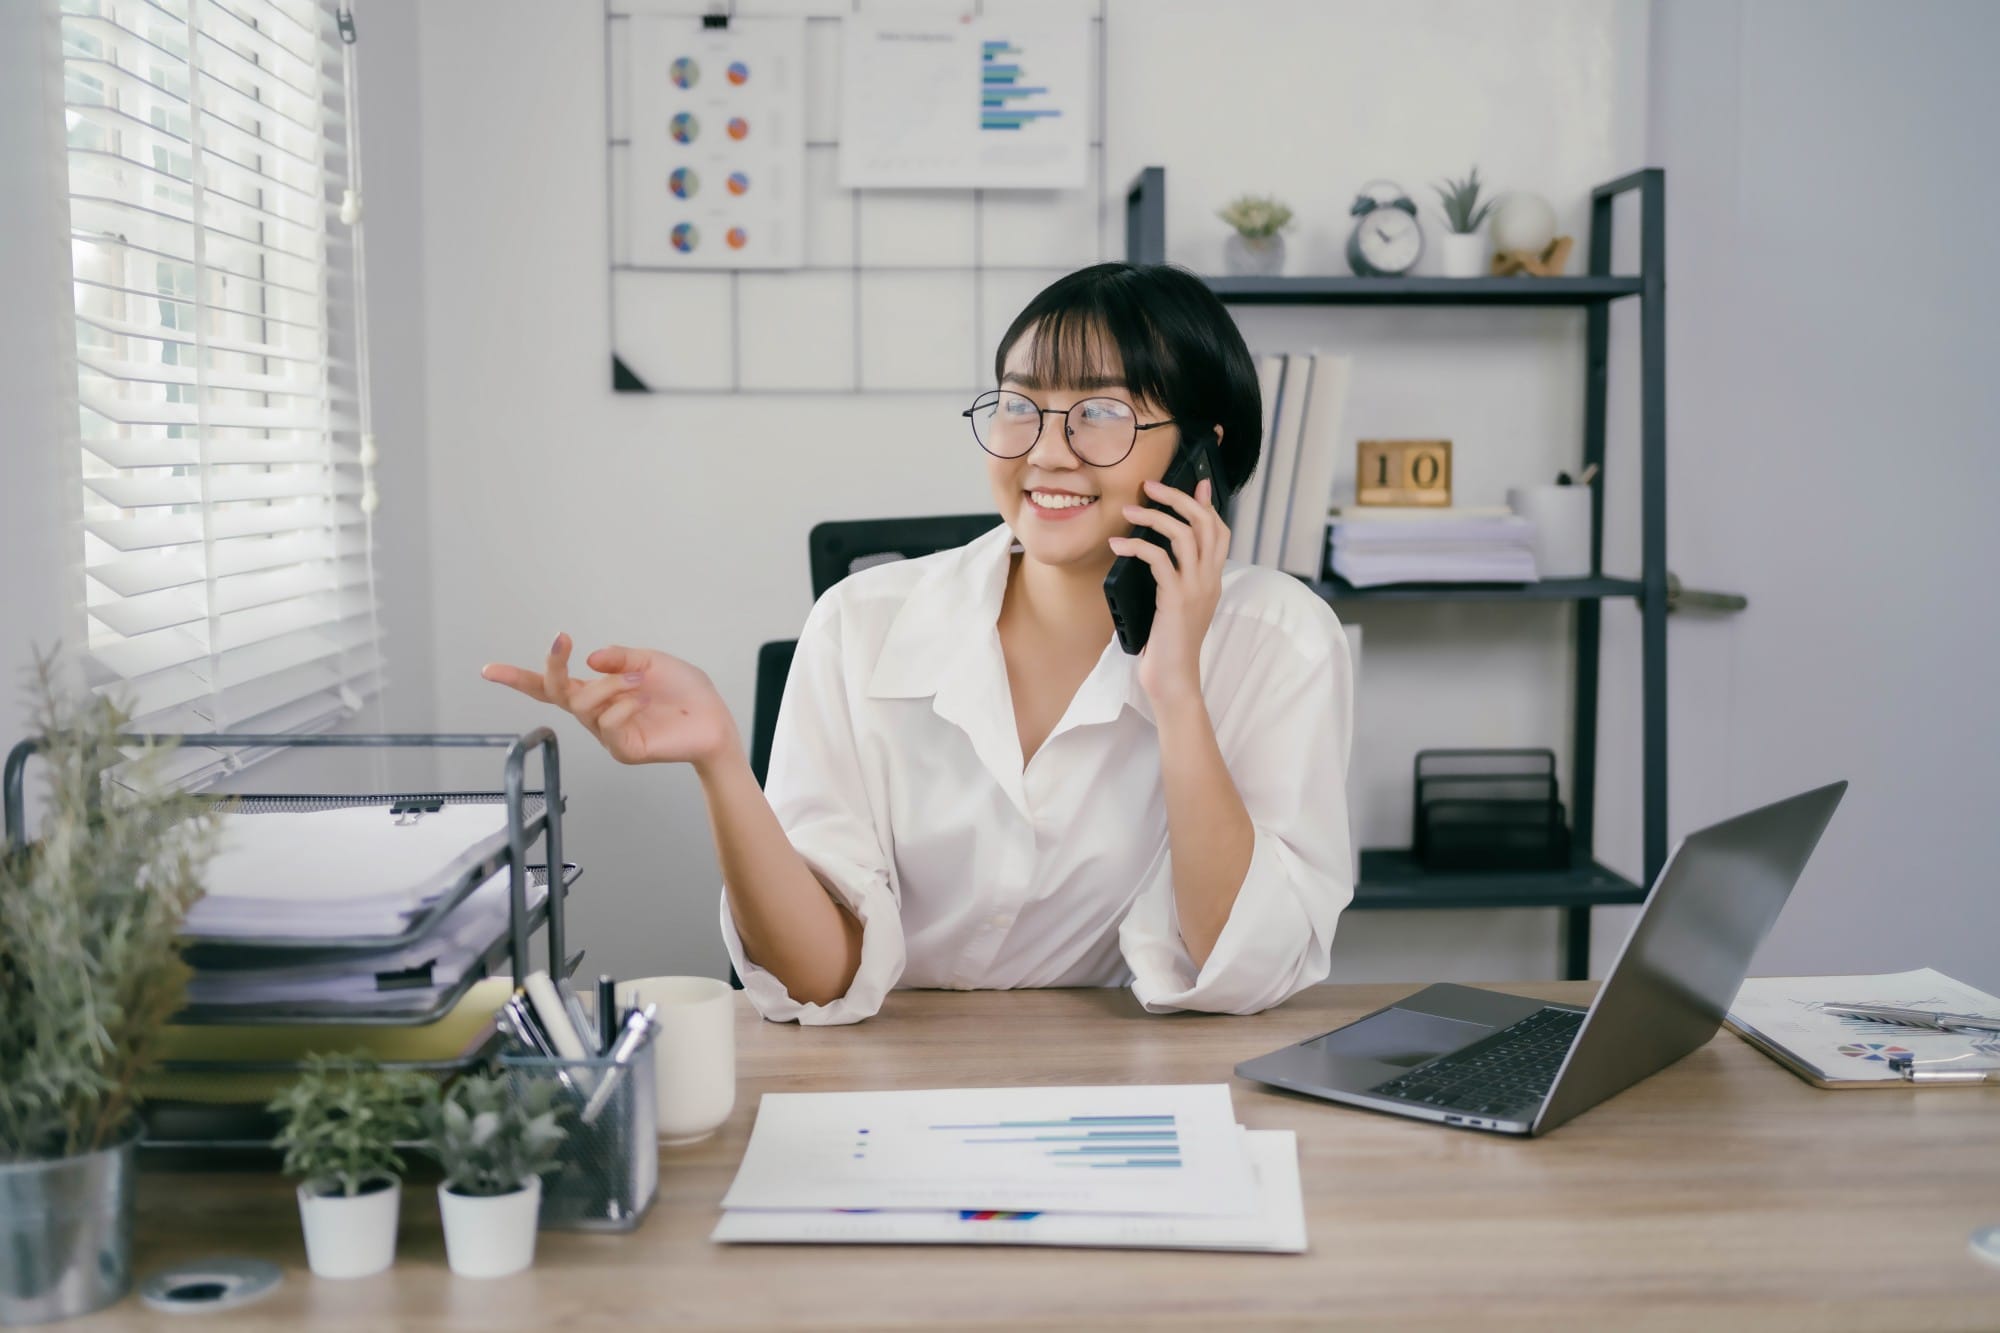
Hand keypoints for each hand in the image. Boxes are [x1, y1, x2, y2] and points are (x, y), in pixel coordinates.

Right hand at [480, 634, 737, 769]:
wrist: (714, 719)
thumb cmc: (684, 691)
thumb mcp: (651, 662)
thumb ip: (619, 657)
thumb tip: (589, 658)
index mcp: (598, 690)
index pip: (550, 687)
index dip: (518, 679)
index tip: (488, 670)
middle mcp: (596, 712)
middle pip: (556, 692)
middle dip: (553, 667)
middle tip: (562, 642)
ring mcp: (607, 733)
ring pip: (585, 705)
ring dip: (610, 685)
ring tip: (639, 681)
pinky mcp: (624, 750)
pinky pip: (609, 724)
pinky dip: (624, 705)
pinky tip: (643, 701)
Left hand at [1108, 476, 1228, 707]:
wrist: (1173, 679)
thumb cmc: (1168, 644)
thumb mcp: (1176, 605)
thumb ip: (1175, 578)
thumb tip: (1157, 552)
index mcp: (1212, 579)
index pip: (1219, 531)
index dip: (1207, 504)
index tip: (1195, 482)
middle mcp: (1209, 579)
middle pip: (1205, 523)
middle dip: (1178, 498)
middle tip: (1151, 486)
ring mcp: (1195, 588)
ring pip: (1184, 535)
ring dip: (1154, 517)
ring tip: (1128, 511)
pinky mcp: (1176, 599)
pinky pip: (1159, 559)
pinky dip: (1136, 547)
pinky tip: (1118, 545)